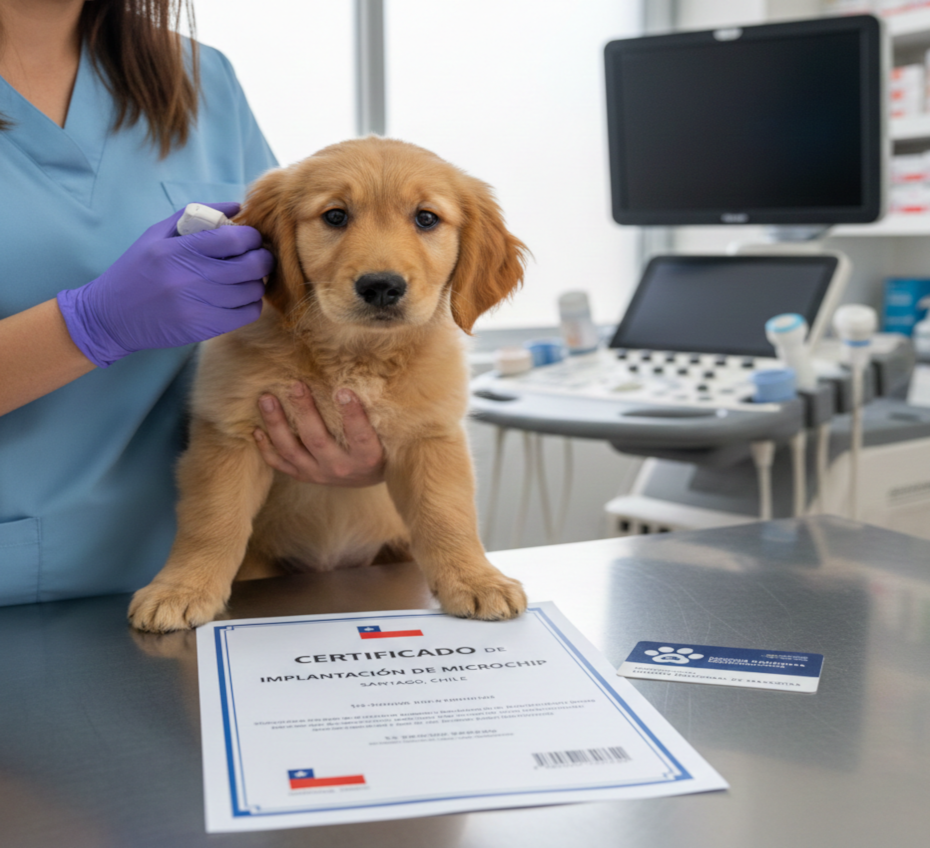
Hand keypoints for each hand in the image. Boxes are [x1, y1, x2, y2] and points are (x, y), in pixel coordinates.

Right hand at [57, 203, 272, 366]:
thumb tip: (237, 206)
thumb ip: (196, 216)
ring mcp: (198, 306)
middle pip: (251, 266)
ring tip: (247, 279)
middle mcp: (189, 278)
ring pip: (252, 291)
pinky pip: (246, 314)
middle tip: (259, 258)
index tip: (250, 239)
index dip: (251, 237)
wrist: (110, 316)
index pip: (235, 240)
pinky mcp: (203, 328)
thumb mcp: (156, 235)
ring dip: (257, 283)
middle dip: (263, 259)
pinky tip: (241, 298)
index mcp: (178, 250)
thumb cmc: (136, 270)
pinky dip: (251, 305)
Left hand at [253, 384, 384, 486]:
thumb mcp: (386, 433)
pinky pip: (280, 463)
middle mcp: (340, 468)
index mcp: (367, 457)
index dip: (352, 414)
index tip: (343, 390)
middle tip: (296, 385)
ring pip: (291, 450)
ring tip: (266, 399)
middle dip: (304, 411)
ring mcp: (318, 473)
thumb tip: (367, 377)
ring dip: (276, 424)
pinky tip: (256, 428)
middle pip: (317, 439)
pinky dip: (266, 447)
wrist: (368, 476)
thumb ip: (376, 412)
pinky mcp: (303, 475)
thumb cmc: (380, 445)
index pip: (360, 435)